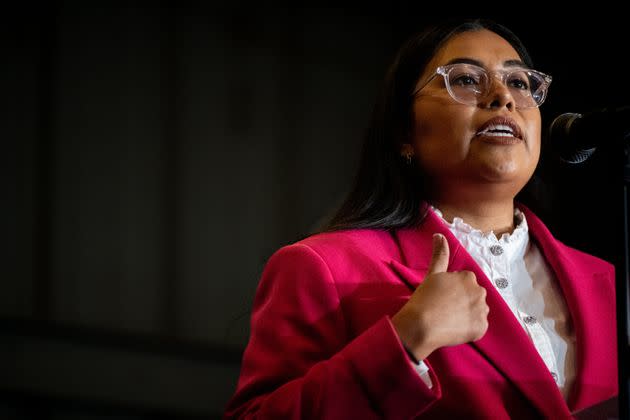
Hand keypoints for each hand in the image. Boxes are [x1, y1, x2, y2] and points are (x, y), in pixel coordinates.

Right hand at [391, 233, 488, 360]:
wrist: (422, 325)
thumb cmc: (424, 298)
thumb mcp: (432, 274)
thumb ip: (440, 254)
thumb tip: (439, 235)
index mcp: (469, 277)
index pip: (465, 282)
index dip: (452, 290)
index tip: (441, 296)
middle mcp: (480, 292)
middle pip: (473, 296)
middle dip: (463, 301)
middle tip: (444, 308)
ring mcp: (482, 311)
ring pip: (477, 311)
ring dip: (467, 315)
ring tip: (449, 319)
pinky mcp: (482, 327)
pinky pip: (478, 327)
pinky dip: (469, 329)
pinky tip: (455, 329)